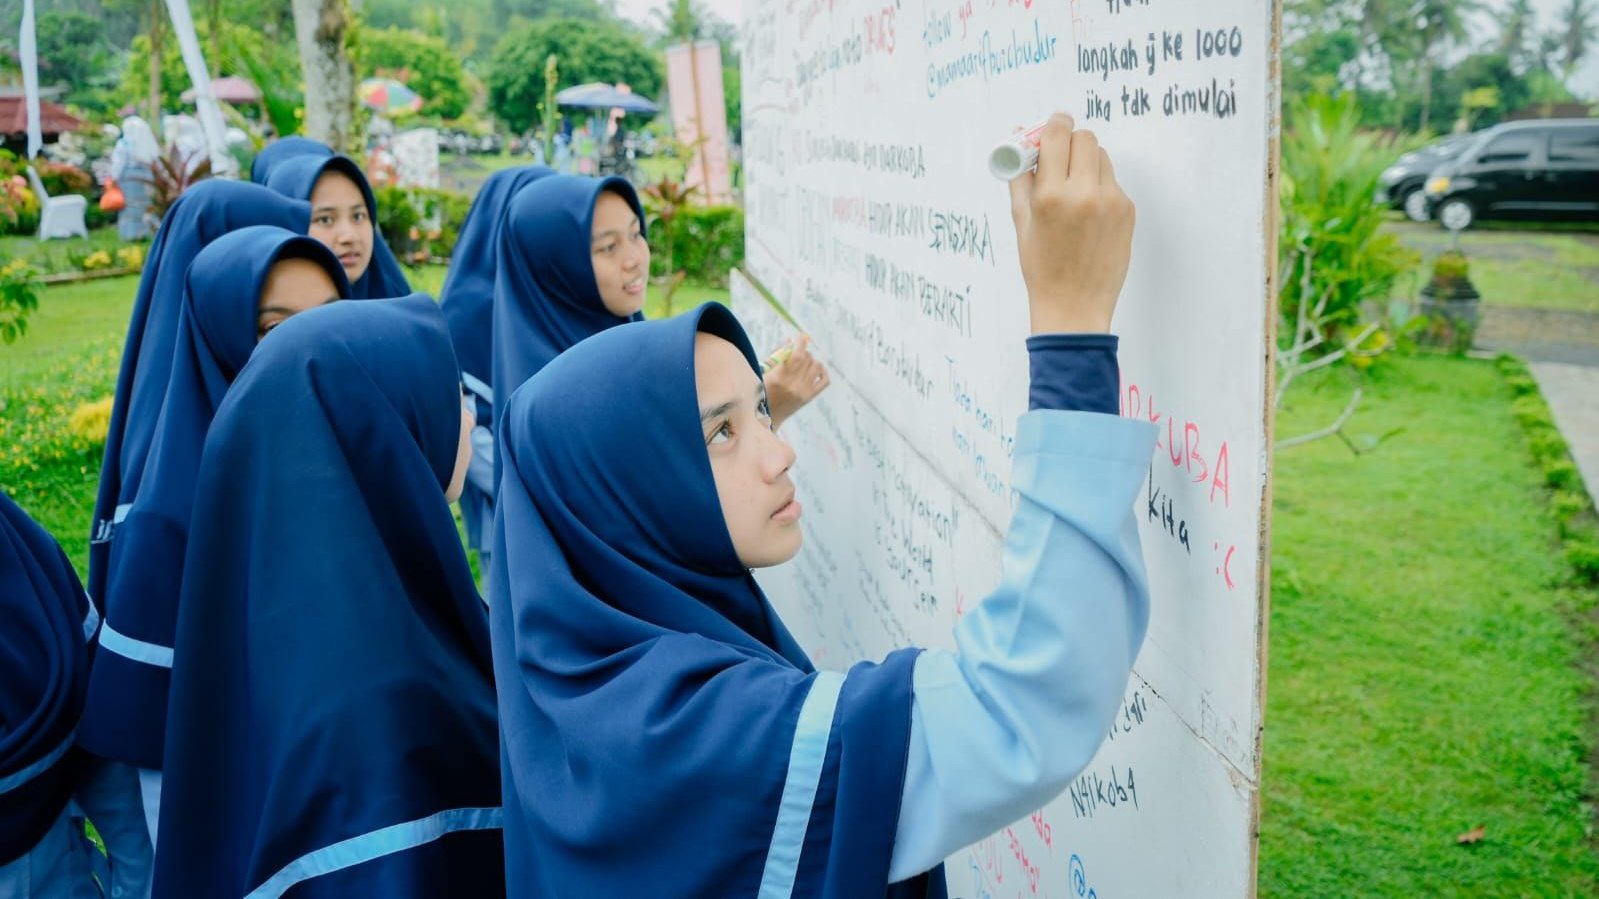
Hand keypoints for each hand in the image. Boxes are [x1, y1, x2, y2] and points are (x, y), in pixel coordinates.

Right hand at [763, 336, 829, 429]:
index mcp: (779, 377)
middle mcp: (793, 384)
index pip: (797, 354)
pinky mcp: (810, 397)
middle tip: (797, 352)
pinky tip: (816, 369)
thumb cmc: (761, 391)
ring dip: (811, 360)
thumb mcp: (763, 371)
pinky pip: (825, 380)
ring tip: (804, 362)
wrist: (768, 417)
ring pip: (817, 366)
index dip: (800, 342)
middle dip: (803, 351)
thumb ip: (776, 354)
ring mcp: (803, 392)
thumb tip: (790, 339)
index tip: (798, 337)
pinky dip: (823, 371)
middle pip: (807, 358)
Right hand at [1008, 112, 1135, 333]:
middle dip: (1071, 142)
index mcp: (1051, 195)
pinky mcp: (1127, 210)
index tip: (1052, 125)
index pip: (1057, 134)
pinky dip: (1099, 186)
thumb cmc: (1042, 268)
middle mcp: (1083, 193)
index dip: (1054, 124)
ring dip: (1086, 162)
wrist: (1074, 305)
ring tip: (1074, 189)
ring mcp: (1110, 201)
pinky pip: (1112, 181)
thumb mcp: (1022, 222)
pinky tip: (1089, 213)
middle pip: (1085, 138)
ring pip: (1102, 157)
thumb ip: (1020, 179)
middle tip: (1060, 157)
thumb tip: (1017, 144)